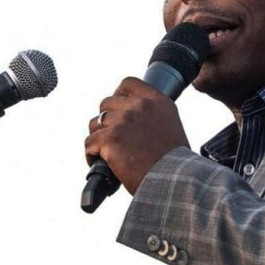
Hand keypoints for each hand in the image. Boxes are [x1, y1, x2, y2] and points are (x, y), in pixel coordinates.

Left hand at [85, 77, 189, 194]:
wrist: (175, 181)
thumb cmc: (174, 163)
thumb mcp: (171, 128)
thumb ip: (152, 118)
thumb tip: (131, 123)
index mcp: (158, 102)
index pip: (128, 84)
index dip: (117, 95)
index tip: (115, 108)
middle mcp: (141, 106)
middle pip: (106, 103)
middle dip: (105, 121)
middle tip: (111, 138)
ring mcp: (124, 120)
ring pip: (95, 124)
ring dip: (98, 138)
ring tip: (106, 153)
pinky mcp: (111, 138)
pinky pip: (89, 143)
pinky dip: (91, 155)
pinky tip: (100, 163)